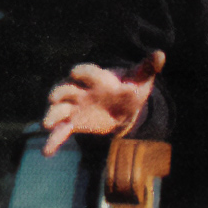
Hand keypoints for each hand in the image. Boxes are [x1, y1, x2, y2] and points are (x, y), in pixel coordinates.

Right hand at [41, 50, 163, 155]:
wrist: (124, 107)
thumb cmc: (130, 89)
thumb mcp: (140, 79)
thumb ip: (148, 67)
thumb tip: (161, 54)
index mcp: (97, 78)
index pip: (86, 72)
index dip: (82, 72)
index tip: (76, 73)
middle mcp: (81, 91)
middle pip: (65, 89)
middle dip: (59, 93)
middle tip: (54, 98)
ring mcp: (74, 107)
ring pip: (59, 110)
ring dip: (52, 116)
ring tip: (47, 126)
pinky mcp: (74, 123)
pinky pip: (61, 132)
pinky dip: (54, 142)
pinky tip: (47, 152)